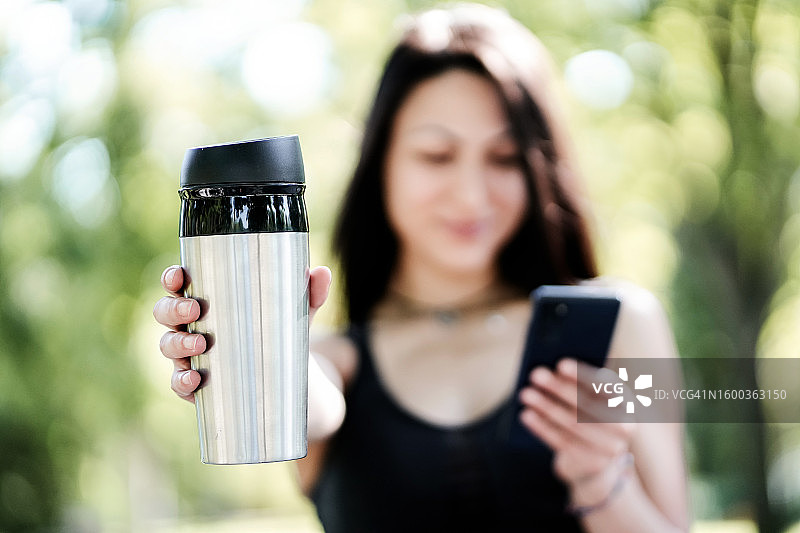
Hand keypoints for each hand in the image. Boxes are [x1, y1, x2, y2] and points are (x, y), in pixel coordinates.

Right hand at [153, 264, 331, 402]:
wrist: (287, 377)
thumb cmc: (281, 331)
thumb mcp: (297, 311)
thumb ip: (310, 292)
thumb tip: (323, 272)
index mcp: (208, 299)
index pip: (178, 283)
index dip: (172, 278)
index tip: (179, 276)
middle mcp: (191, 325)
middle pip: (166, 313)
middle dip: (173, 309)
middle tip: (194, 309)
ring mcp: (191, 356)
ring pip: (168, 347)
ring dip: (177, 344)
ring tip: (200, 344)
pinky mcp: (198, 386)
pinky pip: (180, 384)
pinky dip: (182, 382)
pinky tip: (194, 380)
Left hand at [518, 358, 634, 504]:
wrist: (597, 458)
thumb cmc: (590, 416)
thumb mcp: (592, 399)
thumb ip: (579, 385)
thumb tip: (551, 369)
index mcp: (628, 402)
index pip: (607, 386)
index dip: (583, 375)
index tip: (560, 364)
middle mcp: (625, 427)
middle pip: (588, 405)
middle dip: (559, 388)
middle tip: (535, 374)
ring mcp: (611, 449)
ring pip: (573, 424)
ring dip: (546, 406)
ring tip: (526, 393)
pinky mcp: (593, 464)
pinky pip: (563, 442)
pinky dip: (542, 427)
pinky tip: (526, 414)